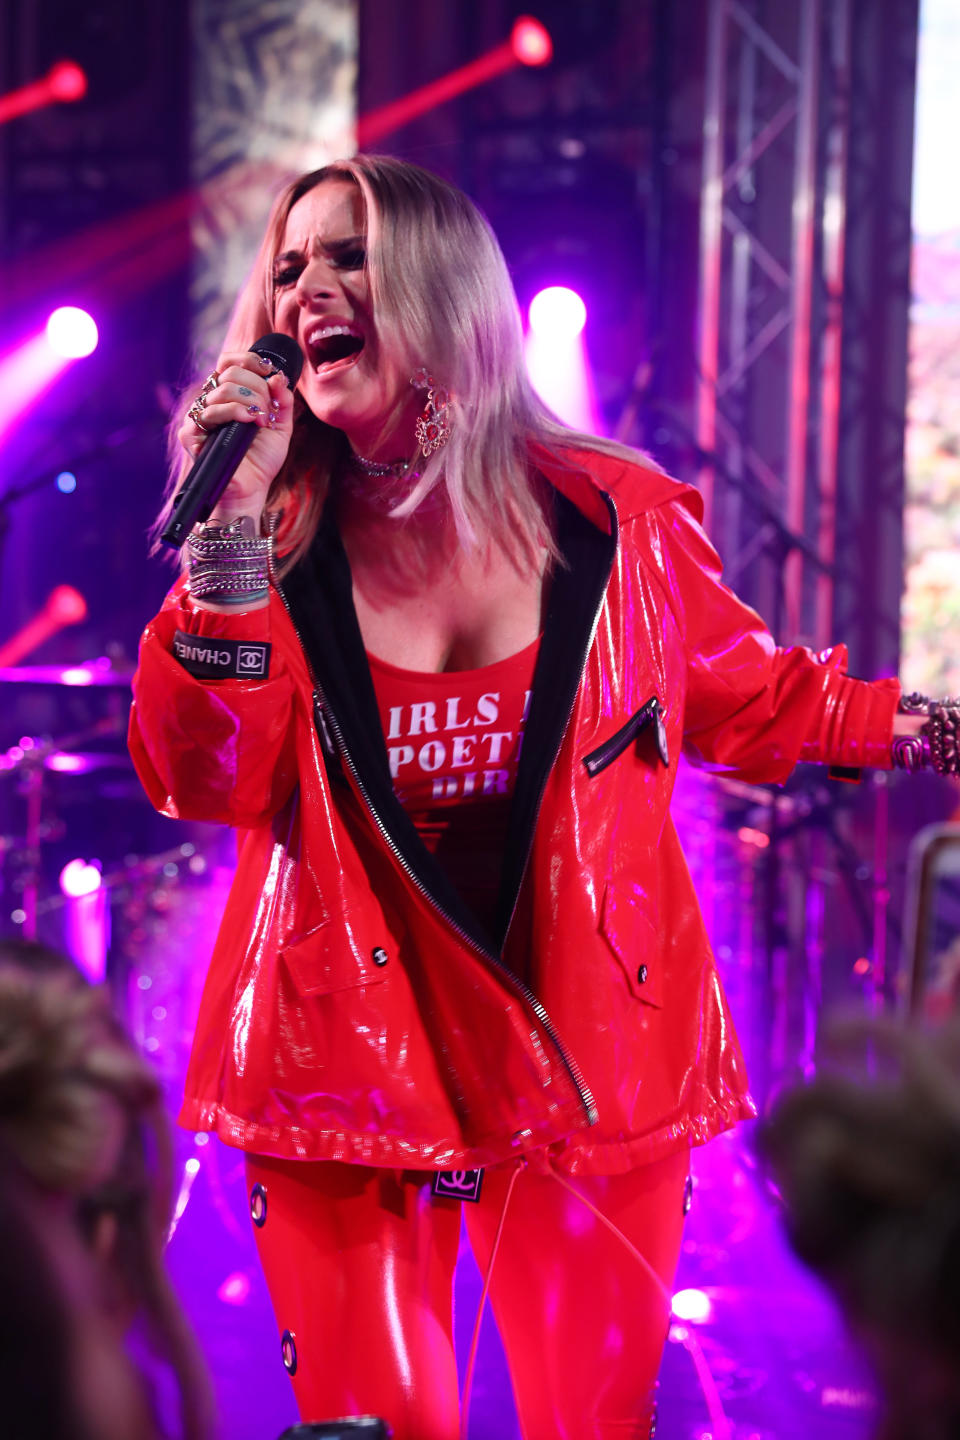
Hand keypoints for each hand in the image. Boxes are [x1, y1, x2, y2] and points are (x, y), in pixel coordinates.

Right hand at [177, 349, 295, 524]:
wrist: (252, 488)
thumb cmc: (262, 459)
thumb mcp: (281, 425)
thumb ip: (283, 400)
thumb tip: (277, 376)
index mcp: (228, 395)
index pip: (230, 362)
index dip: (250, 360)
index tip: (269, 372)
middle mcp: (211, 402)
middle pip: (230, 372)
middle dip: (257, 387)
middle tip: (267, 409)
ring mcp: (199, 416)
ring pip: (222, 390)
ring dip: (251, 401)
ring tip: (261, 420)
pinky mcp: (190, 433)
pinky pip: (211, 411)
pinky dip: (235, 412)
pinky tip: (250, 422)